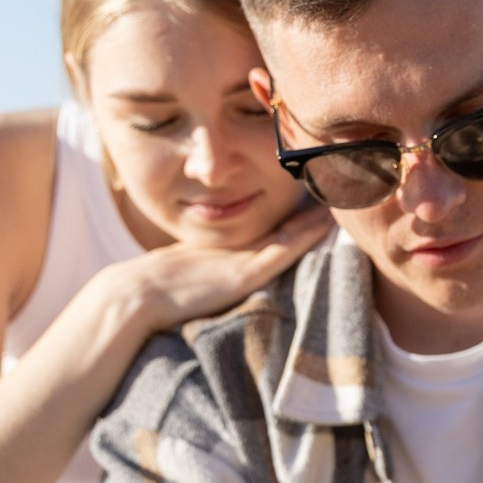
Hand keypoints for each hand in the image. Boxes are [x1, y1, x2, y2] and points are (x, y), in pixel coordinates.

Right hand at [128, 203, 330, 333]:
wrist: (140, 293)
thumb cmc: (159, 292)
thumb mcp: (191, 275)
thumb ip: (211, 274)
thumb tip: (212, 281)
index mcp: (231, 251)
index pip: (273, 232)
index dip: (297, 218)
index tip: (320, 202)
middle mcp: (241, 250)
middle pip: (286, 227)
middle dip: (311, 210)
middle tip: (338, 189)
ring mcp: (245, 260)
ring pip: (291, 235)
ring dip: (316, 220)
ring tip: (342, 200)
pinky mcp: (246, 274)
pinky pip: (284, 251)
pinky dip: (306, 236)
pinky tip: (326, 224)